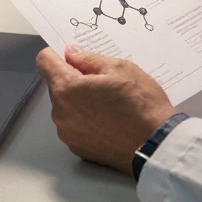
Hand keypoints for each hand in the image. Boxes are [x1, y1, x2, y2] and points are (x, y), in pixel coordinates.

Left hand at [37, 44, 178, 174]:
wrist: (156, 145)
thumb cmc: (141, 105)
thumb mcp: (120, 68)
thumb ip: (89, 59)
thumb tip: (72, 54)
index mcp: (67, 88)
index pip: (45, 61)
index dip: (58, 54)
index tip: (72, 56)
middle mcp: (60, 112)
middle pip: (58, 86)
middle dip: (75, 80)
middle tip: (104, 82)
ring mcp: (68, 133)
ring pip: (67, 106)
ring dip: (81, 101)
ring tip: (111, 104)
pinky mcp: (77, 148)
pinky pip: (75, 126)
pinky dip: (87, 120)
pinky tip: (110, 121)